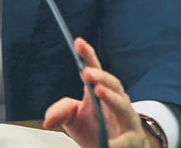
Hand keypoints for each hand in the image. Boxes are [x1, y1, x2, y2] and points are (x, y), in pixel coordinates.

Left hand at [44, 38, 158, 147]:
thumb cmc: (96, 129)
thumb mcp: (74, 118)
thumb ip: (61, 112)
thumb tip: (47, 120)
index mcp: (101, 91)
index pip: (94, 70)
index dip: (87, 55)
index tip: (78, 42)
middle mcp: (117, 101)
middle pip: (112, 84)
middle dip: (100, 76)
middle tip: (86, 72)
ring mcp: (127, 119)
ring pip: (123, 105)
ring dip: (111, 97)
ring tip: (98, 91)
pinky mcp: (133, 139)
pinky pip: (127, 140)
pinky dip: (118, 142)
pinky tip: (108, 144)